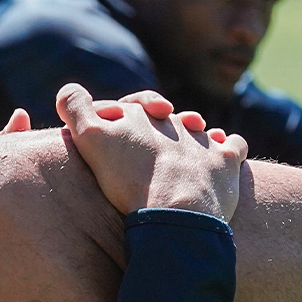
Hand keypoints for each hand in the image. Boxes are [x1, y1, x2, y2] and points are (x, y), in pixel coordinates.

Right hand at [55, 83, 247, 222]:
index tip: (116, 127)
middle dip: (159, 123)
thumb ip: (76, 108)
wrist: (175, 214)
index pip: (133, 108)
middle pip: (166, 118)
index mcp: (143, 117)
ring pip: (199, 130)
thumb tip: (68, 87)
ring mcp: (204, 143)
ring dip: (193, 133)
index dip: (123, 115)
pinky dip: (229, 147)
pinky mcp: (226, 163)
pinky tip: (225, 153)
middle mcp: (175, 124)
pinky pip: (233, 146)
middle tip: (154, 134)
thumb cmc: (129, 178)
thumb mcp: (91, 139)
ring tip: (188, 144)